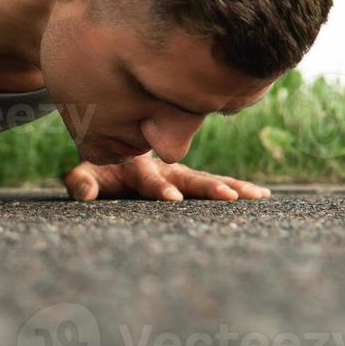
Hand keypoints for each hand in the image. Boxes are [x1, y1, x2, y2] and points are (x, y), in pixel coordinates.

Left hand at [64, 156, 269, 201]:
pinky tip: (262, 194)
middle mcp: (164, 167)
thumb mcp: (85, 174)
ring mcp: (180, 173)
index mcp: (137, 167)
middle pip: (188, 178)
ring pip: (208, 179)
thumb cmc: (97, 167)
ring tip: (256, 195)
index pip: (149, 180)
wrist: (111, 146)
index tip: (172, 199)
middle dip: (207, 188)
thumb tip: (84, 192)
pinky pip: (216, 182)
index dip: (159, 189)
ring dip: (231, 186)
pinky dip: (238, 186)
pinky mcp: (190, 180)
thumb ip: (82, 182)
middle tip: (229, 197)